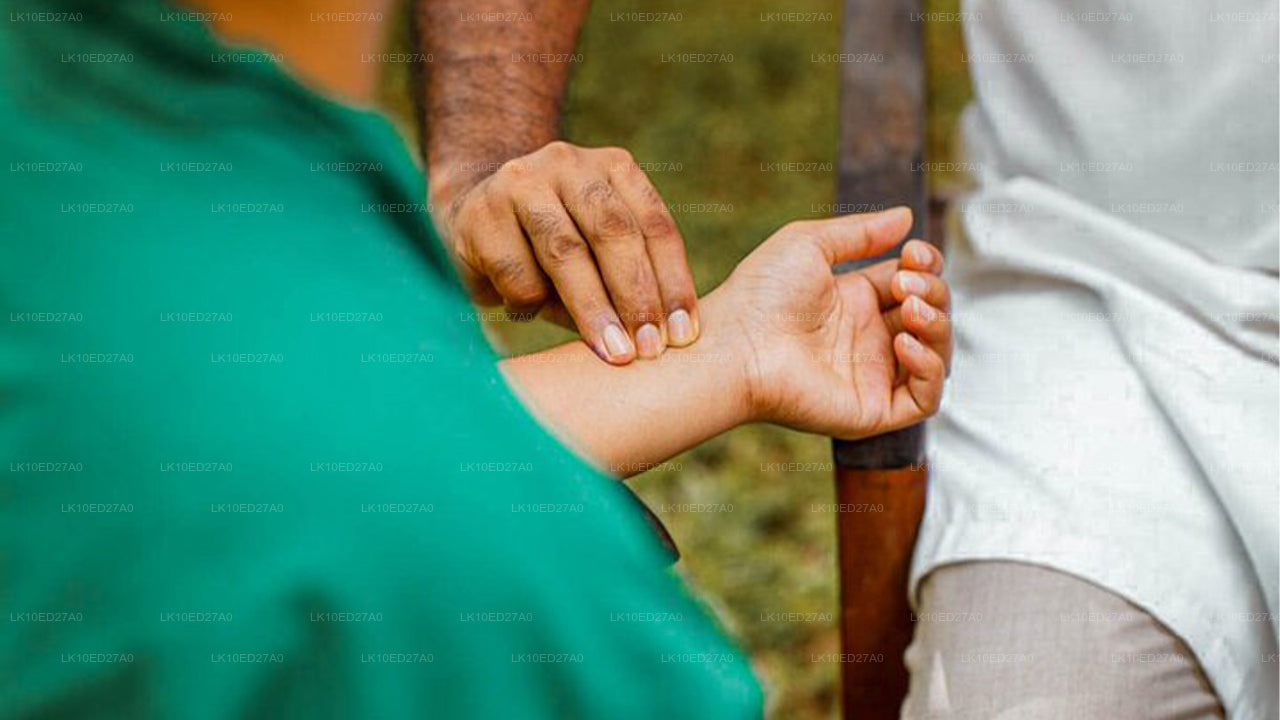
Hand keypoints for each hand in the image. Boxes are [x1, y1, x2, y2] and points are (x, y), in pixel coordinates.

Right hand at [430, 141, 697, 364]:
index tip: (684, 336)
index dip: (673, 283)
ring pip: (565, 251)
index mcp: (613, 168)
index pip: (655, 226)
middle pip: (613, 233)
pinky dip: (531, 305)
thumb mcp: (597, 250)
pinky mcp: (480, 214)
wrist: (471, 213)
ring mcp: (521, 182)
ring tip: (612, 352)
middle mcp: (569, 164)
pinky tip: (527, 314)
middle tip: (649, 349)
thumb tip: (657, 340)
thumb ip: (627, 280)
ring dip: (593, 308)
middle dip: (636, 296)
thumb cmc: (551, 249)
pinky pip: (518, 273)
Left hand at [707, 207, 951, 438]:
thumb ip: (861, 232)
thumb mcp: (811, 244)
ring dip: (938, 326)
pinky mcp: (872, 410)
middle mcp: (866, 340)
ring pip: (937, 356)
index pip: (914, 284)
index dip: (926, 267)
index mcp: (854, 302)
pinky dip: (930, 368)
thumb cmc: (760, 293)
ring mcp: (871, 376)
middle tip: (904, 284)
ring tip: (909, 309)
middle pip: (932, 316)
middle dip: (933, 292)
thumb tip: (905, 217)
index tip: (914, 253)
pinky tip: (904, 342)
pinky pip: (925, 399)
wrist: (736, 345)